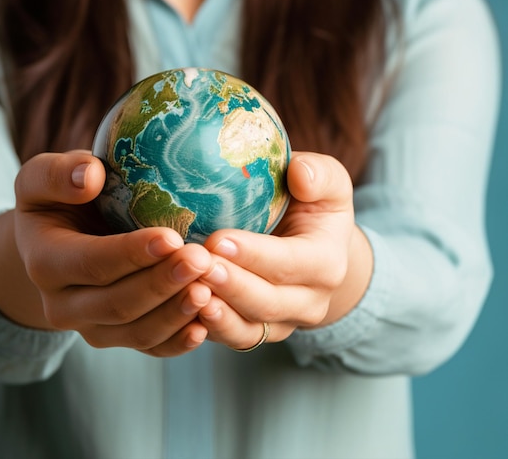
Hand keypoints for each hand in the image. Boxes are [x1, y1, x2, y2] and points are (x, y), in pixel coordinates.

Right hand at [0, 150, 212, 356]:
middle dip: (161, 284)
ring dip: (174, 314)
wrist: (58, 239)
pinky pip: (148, 347)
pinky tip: (203, 326)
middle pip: (116, 304)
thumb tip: (89, 176)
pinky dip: (177, 341)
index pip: (90, 263)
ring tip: (208, 290)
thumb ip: (57, 174)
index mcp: (45, 261)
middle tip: (202, 261)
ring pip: (136, 332)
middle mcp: (63, 304)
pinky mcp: (116, 336)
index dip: (130, 254)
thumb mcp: (41, 179)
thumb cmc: (58, 199)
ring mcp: (90, 326)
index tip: (171, 238)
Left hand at [196, 152, 372, 349]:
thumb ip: (318, 174)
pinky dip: (208, 330)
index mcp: (326, 263)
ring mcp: (283, 322)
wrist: (317, 249)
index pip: (290, 263)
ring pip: (248, 328)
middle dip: (229, 285)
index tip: (218, 240)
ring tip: (188, 291)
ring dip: (216, 313)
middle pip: (266, 301)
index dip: (254, 255)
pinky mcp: (258, 332)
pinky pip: (233, 338)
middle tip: (196, 265)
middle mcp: (309, 301)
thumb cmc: (314, 207)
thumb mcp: (328, 182)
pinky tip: (185, 311)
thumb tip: (299, 175)